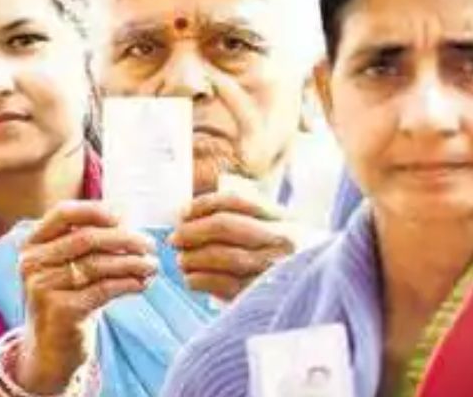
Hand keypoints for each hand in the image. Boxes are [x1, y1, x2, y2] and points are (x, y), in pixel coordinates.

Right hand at [16, 201, 157, 393]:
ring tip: (153, 265)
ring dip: (132, 262)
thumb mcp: (66, 267)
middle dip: (125, 238)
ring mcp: (43, 287)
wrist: (49, 350)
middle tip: (151, 245)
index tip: (124, 217)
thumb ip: (85, 241)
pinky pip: (103, 290)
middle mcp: (31, 263)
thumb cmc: (66, 300)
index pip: (63, 213)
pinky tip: (143, 283)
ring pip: (98, 265)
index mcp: (31, 245)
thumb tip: (126, 213)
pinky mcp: (60, 310)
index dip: (95, 210)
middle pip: (86, 238)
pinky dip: (128, 284)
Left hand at [168, 192, 294, 300]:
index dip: (202, 205)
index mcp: (283, 219)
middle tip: (174, 239)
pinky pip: (227, 285)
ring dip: (194, 258)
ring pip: (226, 256)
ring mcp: (276, 268)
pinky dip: (202, 281)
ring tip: (181, 261)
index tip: (182, 213)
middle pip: (225, 226)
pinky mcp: (266, 294)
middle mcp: (282, 241)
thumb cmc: (290, 263)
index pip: (234, 201)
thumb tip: (190, 217)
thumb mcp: (279, 234)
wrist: (324, 297)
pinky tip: (191, 280)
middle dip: (192, 231)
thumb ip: (245, 222)